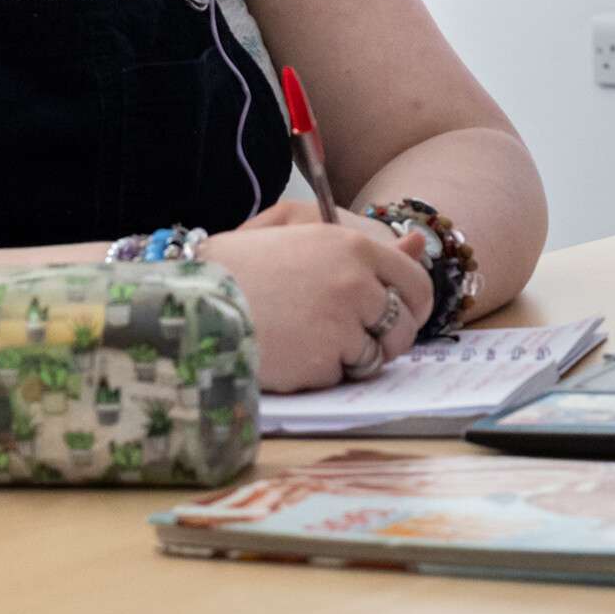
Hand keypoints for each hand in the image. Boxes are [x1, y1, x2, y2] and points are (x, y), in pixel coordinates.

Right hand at [202, 218, 433, 391]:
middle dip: (386, 339)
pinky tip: (289, 352)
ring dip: (351, 356)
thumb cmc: (244, 267)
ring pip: (374, 356)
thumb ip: (365, 246)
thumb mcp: (303, 237)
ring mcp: (340, 324)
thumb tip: (422, 245)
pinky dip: (320, 372)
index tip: (403, 317)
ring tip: (309, 340)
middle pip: (403, 326)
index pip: (417, 281)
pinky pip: (339, 375)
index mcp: (352, 246)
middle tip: (355, 339)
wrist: (193, 299)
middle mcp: (355, 283)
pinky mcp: (321, 361)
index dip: (414, 306)